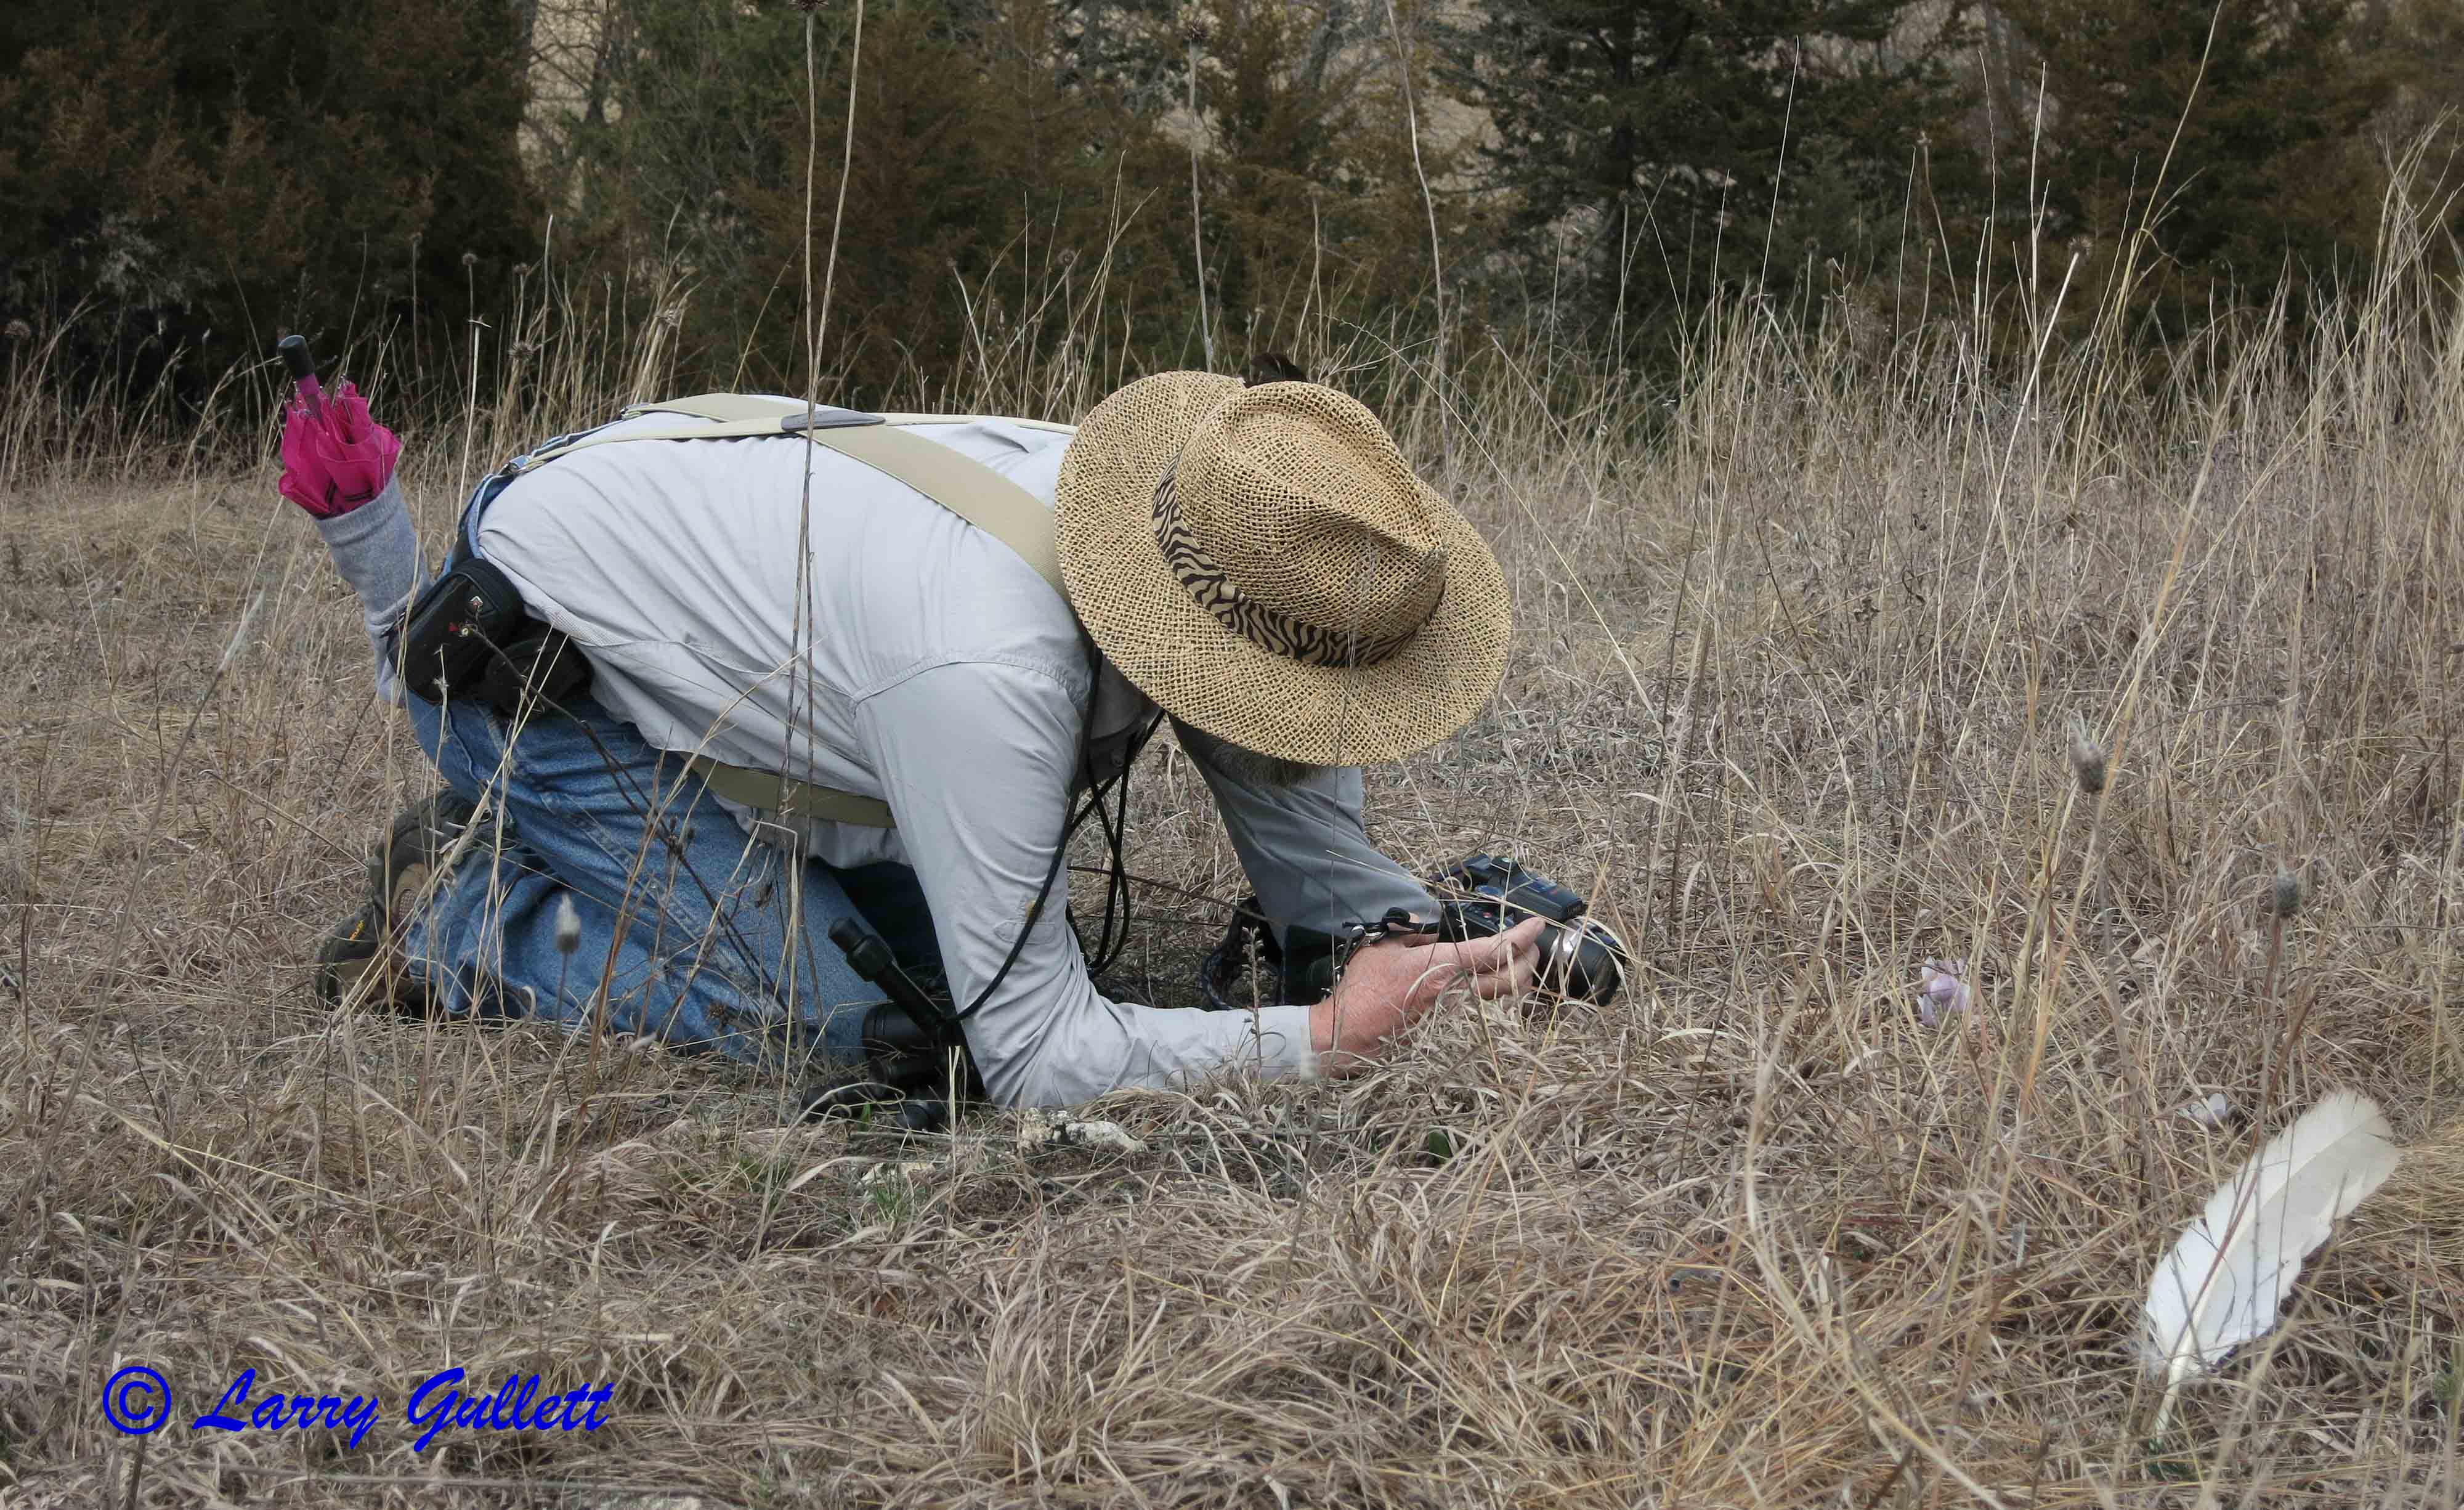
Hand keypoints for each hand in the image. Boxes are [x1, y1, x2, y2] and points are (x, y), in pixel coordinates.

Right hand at [1309, 916, 1546, 1074]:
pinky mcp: (1450, 1028)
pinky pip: (1487, 1010)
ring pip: (1505, 998)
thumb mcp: (1384, 948)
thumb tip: (1432, 928)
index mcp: (1442, 967)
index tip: (1536, 924)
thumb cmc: (1364, 989)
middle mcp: (1457, 993)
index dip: (1521, 936)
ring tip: (1519, 963)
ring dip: (1519, 978)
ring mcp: (1456, 1014)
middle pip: (1514, 978)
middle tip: (1531, 944)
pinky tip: (1494, 985)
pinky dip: (1499, 994)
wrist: (1351, 1034)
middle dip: (1530, 958)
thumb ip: (1413, 934)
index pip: (1495, 950)